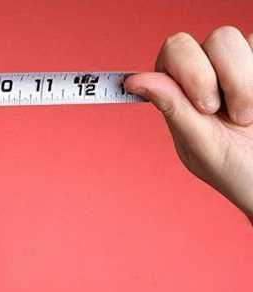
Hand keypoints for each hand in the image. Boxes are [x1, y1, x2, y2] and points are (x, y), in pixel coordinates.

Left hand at [124, 26, 252, 218]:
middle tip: (224, 114)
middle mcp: (209, 71)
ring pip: (230, 37)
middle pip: (202, 39)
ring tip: (246, 117)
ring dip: (242, 82)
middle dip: (211, 76)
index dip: (187, 71)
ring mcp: (239, 65)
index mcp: (181, 92)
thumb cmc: (235, 169)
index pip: (172, 51)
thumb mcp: (202, 146)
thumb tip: (134, 81)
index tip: (205, 109)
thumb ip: (173, 109)